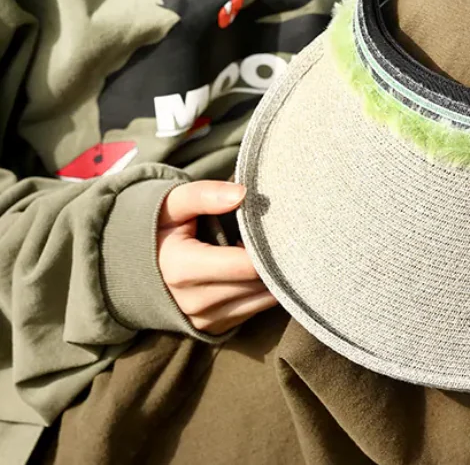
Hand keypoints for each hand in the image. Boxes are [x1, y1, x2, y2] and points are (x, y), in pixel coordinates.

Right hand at [157, 180, 276, 334]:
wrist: (132, 270)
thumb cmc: (161, 229)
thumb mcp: (175, 204)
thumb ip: (205, 195)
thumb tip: (243, 194)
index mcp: (183, 268)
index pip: (246, 265)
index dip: (269, 246)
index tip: (280, 226)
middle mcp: (194, 301)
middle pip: (257, 283)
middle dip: (275, 260)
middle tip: (283, 235)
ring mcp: (204, 320)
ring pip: (261, 300)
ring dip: (272, 277)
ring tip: (269, 250)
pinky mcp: (214, 329)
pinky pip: (253, 311)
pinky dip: (263, 290)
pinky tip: (256, 268)